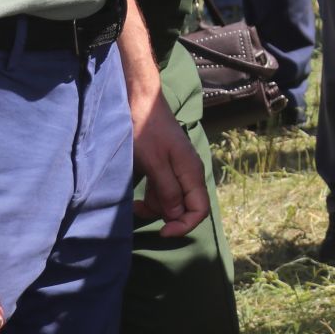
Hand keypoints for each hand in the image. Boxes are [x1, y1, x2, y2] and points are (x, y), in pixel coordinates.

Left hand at [130, 98, 209, 237]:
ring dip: (155, 208)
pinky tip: (137, 195)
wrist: (141, 102)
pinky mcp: (167, 167)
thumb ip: (167, 190)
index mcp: (192, 172)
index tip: (162, 231)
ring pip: (173, 201)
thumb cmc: (145, 131)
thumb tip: (176, 215)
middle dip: (166, 216)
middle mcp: (190, 173)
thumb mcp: (154, 163)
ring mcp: (179, 170)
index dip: (184, 225)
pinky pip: (164, 191)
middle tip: (140, 212)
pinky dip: (152, 197)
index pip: (200, 209)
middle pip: (187, 207)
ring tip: (134, 204)